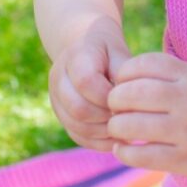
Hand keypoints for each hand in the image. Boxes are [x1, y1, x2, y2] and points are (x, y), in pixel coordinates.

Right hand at [49, 17, 131, 151]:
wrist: (83, 45)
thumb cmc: (108, 49)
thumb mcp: (118, 50)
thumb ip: (123, 71)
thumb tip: (130, 99)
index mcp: (75, 56)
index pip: (86, 82)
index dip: (108, 95)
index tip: (126, 97)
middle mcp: (58, 78)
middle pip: (78, 108)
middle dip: (106, 116)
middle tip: (127, 116)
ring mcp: (56, 98)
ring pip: (75, 125)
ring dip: (103, 131)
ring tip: (124, 127)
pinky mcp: (60, 114)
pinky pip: (76, 135)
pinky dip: (97, 141)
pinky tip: (115, 137)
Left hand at [107, 53, 186, 177]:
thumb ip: (168, 75)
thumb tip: (123, 79)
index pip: (144, 64)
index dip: (125, 72)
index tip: (122, 81)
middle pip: (132, 93)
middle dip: (115, 99)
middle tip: (114, 106)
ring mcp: (186, 131)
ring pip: (132, 125)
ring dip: (116, 126)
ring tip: (117, 127)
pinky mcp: (186, 160)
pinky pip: (143, 156)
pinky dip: (125, 152)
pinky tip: (122, 148)